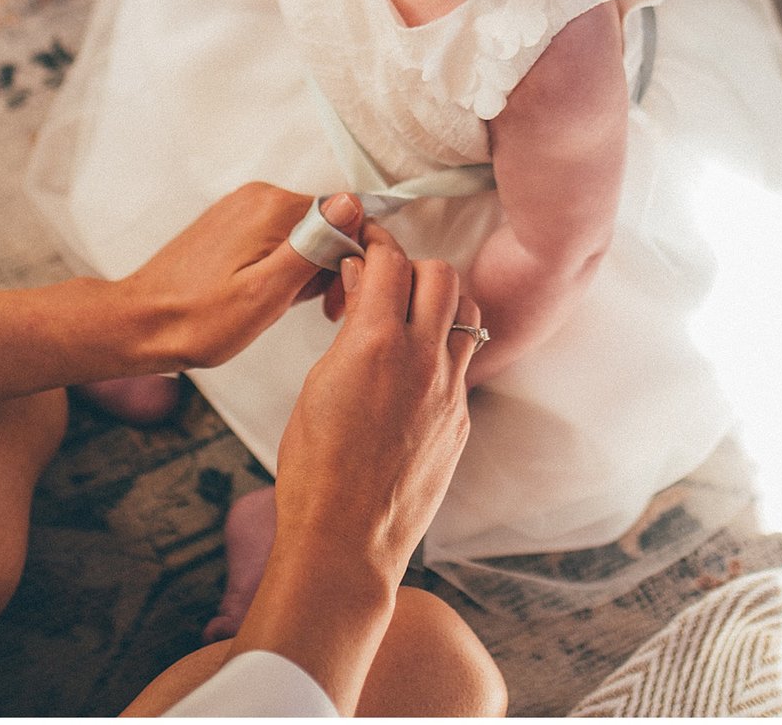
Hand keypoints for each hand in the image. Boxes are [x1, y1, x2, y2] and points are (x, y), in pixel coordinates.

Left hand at [121, 186, 368, 369]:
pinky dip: (282, 266)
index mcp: (271, 207)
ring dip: (306, 269)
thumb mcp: (267, 292)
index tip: (337, 300)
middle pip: (324, 223)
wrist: (142, 324)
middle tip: (318, 311)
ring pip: (302, 232)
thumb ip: (312, 245)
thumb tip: (353, 204)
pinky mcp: (230, 225)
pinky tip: (267, 295)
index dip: (350, 260)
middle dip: (328, 266)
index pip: (345, 215)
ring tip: (283, 306)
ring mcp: (241, 208)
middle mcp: (257, 196)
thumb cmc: (200, 319)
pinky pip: (277, 237)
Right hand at [271, 231, 479, 584]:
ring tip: (407, 318)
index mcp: (377, 343)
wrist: (346, 539)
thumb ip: (348, 327)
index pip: (391, 262)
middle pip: (441, 275)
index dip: (377, 243)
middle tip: (386, 280)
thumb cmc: (315, 469)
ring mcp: (449, 391)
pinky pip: (462, 364)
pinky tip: (411, 370)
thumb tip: (360, 286)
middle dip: (412, 267)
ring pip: (466, 314)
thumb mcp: (317, 384)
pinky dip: (441, 351)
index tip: (366, 244)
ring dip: (439, 302)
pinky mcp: (460, 420)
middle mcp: (423, 360)